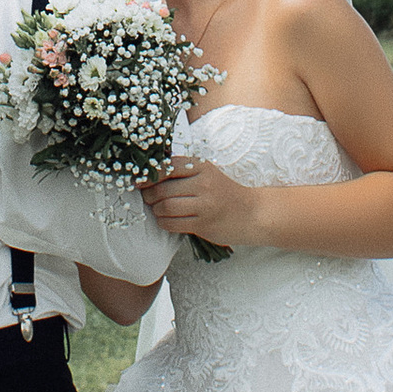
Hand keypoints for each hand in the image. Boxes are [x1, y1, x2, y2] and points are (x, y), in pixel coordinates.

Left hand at [139, 153, 260, 246]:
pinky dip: (164, 222)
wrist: (252, 213)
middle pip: (163, 189)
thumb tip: (149, 173)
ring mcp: (205, 205)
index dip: (149, 175)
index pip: (168, 166)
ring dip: (156, 210)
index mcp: (203, 167)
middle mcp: (204, 184)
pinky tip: (167, 220)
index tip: (140, 181)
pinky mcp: (203, 224)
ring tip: (159, 209)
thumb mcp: (208, 174)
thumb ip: (184, 172)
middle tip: (148, 198)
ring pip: (165, 207)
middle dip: (149, 195)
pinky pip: (172, 224)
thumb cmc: (224, 193)